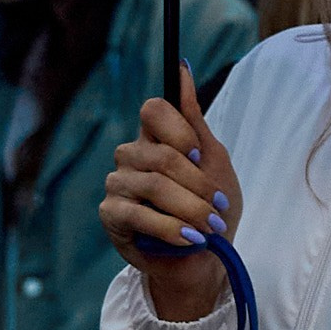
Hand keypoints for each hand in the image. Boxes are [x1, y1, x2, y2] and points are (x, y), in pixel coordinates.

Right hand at [100, 63, 240, 322]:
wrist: (208, 262)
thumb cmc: (213, 211)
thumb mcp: (215, 163)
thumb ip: (195, 121)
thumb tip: (183, 67)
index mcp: (155, 138)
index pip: (154, 109)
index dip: (180, 131)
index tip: (200, 155)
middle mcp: (131, 156)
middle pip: (160, 154)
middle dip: (198, 184)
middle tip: (219, 207)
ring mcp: (117, 185)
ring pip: (152, 185)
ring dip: (190, 209)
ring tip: (209, 229)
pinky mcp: (111, 216)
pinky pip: (137, 214)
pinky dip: (170, 228)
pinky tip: (189, 240)